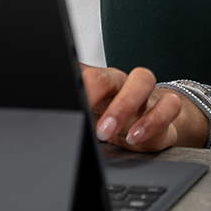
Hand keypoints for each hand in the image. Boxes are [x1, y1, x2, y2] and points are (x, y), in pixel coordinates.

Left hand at [81, 65, 205, 151]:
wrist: (152, 125)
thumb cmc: (114, 118)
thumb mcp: (93, 117)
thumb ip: (76, 111)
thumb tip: (41, 117)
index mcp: (100, 81)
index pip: (86, 73)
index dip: (77, 86)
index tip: (69, 104)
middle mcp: (121, 82)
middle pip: (111, 74)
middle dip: (98, 97)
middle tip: (90, 125)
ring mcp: (145, 92)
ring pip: (143, 80)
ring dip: (126, 106)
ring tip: (110, 133)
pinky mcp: (166, 107)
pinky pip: (168, 105)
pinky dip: (155, 120)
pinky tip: (138, 137)